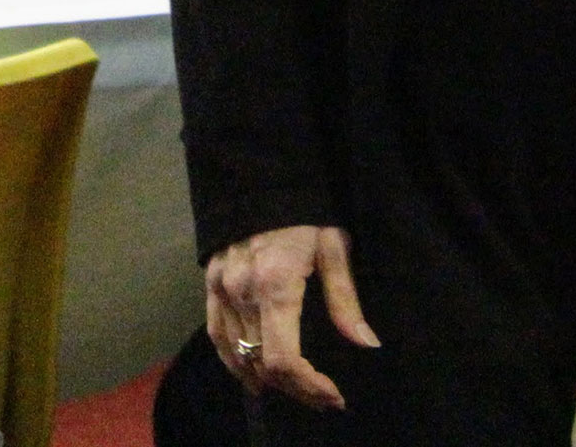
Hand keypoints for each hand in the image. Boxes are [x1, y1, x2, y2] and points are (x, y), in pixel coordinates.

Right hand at [206, 224, 379, 410]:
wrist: (259, 178)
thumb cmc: (304, 212)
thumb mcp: (332, 247)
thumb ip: (344, 298)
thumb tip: (365, 342)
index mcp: (275, 284)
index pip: (284, 358)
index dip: (308, 386)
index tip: (333, 395)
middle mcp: (242, 292)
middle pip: (262, 363)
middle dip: (295, 389)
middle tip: (323, 397)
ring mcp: (221, 289)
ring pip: (238, 354)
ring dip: (266, 380)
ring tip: (295, 390)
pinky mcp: (210, 284)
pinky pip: (217, 335)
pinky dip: (234, 360)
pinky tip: (251, 374)